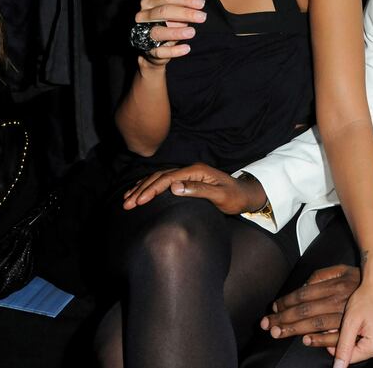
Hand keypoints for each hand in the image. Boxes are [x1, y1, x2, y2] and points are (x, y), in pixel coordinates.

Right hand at [122, 163, 266, 212]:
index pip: (168, 178)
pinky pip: (164, 181)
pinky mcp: (187, 180)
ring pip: (159, 178)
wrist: (245, 194)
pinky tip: (140, 192)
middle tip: (126, 203)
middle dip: (141, 189)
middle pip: (160, 177)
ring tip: (126, 198)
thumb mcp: (220, 196)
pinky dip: (150, 186)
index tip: (139, 201)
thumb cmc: (235, 197)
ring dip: (142, 188)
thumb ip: (199, 190)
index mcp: (196, 171)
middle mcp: (190, 170)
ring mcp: (188, 174)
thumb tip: (174, 187)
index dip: (152, 189)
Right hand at [134, 0, 205, 65]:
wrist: (154, 46)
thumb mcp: (175, 11)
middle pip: (163, 12)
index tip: (201, 4)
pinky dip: (174, 50)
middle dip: (184, 13)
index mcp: (149, 2)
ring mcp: (144, 34)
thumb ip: (185, 4)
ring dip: (176, 32)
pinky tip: (186, 48)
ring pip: (159, 32)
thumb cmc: (166, 23)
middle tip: (202, 17)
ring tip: (192, 32)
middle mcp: (143, 17)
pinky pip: (160, 51)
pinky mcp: (149, 51)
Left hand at [262, 265, 359, 345]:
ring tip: (279, 332)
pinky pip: (335, 336)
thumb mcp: (339, 269)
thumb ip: (320, 275)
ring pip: (317, 325)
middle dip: (285, 319)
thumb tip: (303, 286)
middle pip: (307, 312)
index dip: (287, 302)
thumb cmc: (358, 278)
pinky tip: (306, 340)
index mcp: (336, 285)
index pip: (304, 295)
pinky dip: (320, 340)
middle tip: (267, 325)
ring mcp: (348, 316)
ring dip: (296, 330)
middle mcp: (341, 300)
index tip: (273, 309)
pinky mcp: (355, 329)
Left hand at [331, 272, 372, 365]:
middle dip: (344, 340)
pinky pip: (367, 341)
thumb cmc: (366, 298)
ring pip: (360, 347)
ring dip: (350, 337)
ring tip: (347, 321)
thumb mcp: (351, 322)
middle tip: (339, 324)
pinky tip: (355, 322)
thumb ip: (344, 346)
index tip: (330, 331)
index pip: (349, 357)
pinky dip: (358, 333)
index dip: (336, 346)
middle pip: (355, 353)